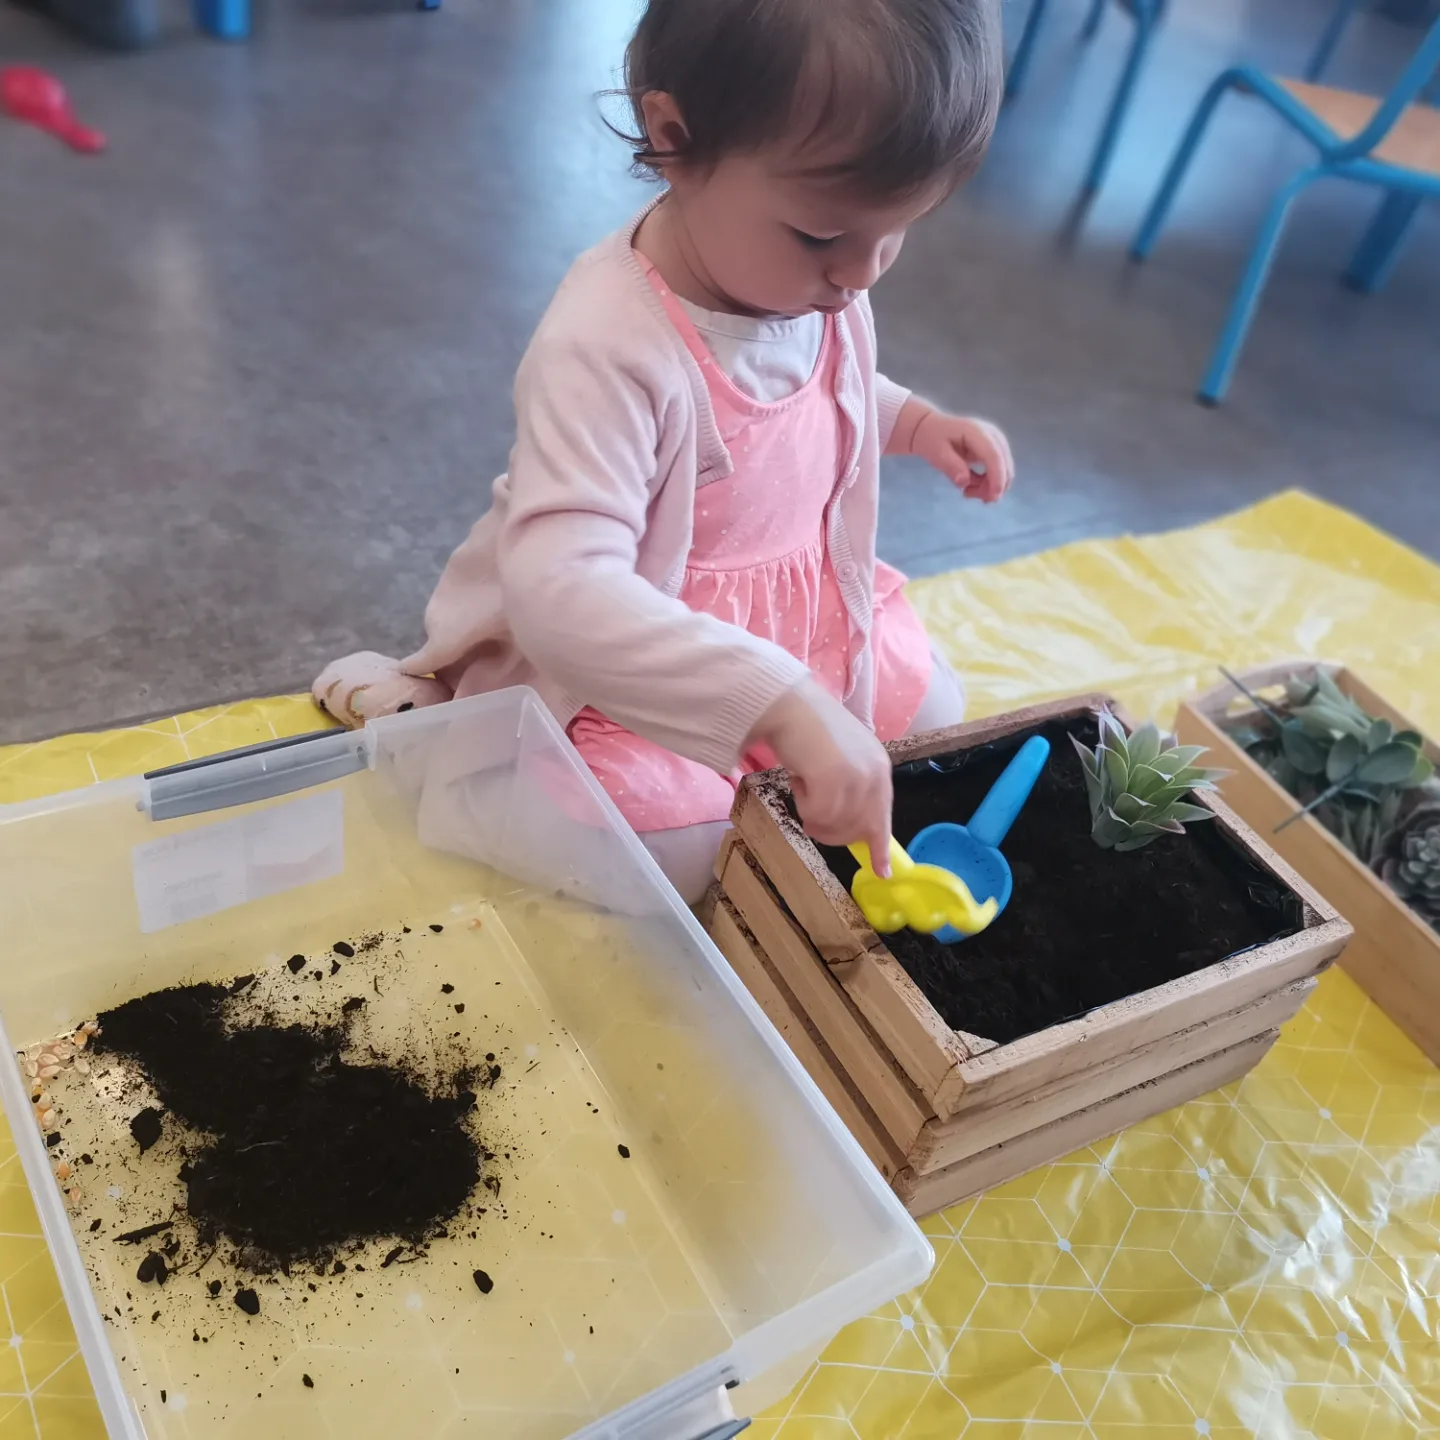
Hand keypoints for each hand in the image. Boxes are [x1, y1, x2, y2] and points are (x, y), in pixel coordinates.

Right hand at [749, 677, 894, 874]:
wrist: (788, 704)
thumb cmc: (807, 730)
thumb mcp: (841, 760)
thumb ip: (852, 788)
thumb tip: (851, 826)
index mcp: (879, 768)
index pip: (883, 817)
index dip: (879, 846)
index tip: (882, 872)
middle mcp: (874, 774)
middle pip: (857, 830)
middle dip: (831, 831)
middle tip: (810, 811)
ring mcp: (856, 777)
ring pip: (835, 826)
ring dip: (813, 815)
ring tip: (804, 784)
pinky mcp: (834, 780)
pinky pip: (817, 816)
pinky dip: (803, 805)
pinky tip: (799, 780)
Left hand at [911, 410, 1013, 503]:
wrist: (931, 428)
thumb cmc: (932, 439)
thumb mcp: (936, 453)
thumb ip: (951, 466)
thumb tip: (965, 482)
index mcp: (977, 432)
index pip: (994, 455)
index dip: (997, 477)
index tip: (993, 497)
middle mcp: (992, 435)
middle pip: (1003, 464)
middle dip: (993, 486)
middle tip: (968, 495)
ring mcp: (995, 442)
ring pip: (1004, 470)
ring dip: (989, 486)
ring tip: (967, 491)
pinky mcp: (994, 450)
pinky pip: (998, 471)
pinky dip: (988, 483)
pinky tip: (972, 486)